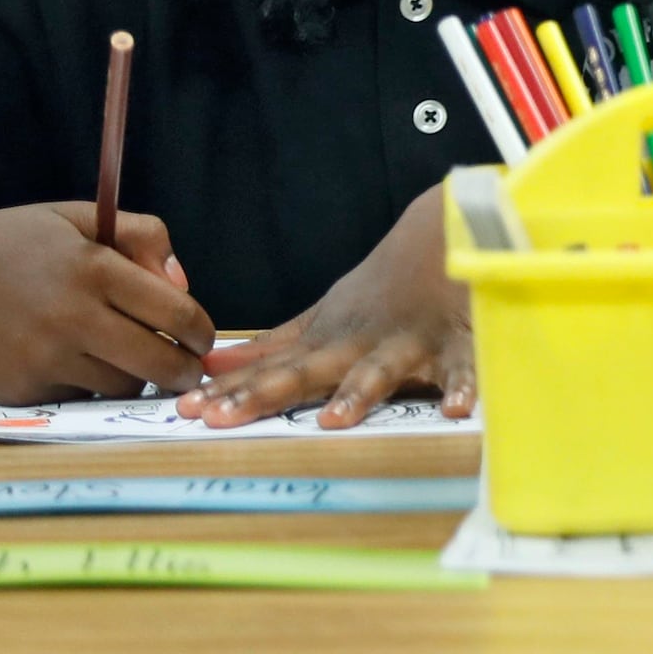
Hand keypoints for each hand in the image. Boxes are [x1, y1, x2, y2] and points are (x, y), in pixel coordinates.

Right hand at [0, 202, 210, 402]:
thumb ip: (143, 237)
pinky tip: (68, 361)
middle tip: (185, 369)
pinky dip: (83, 385)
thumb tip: (184, 286)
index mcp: (95, 269)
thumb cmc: (8, 242)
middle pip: (161, 364)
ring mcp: (44, 358)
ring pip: (121, 387)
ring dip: (134, 379)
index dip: (201, 333)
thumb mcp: (78, 218)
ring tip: (126, 360)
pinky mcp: (19, 389)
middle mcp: (72, 317)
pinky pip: (75, 396)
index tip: (200, 339)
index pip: (179, 315)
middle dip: (183, 371)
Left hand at [179, 186, 473, 429]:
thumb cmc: (383, 289)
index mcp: (328, 342)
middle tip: (221, 418)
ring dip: (358, 392)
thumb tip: (211, 367)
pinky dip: (465, 385)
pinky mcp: (458, 345)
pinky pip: (463, 369)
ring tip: (333, 420)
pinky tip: (458, 409)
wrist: (446, 233)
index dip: (231, 391)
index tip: (187, 411)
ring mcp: (408, 345)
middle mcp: (360, 346)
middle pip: (308, 373)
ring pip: (380, 371)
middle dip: (265, 394)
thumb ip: (271, 348)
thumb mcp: (323, 317)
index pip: (272, 371)